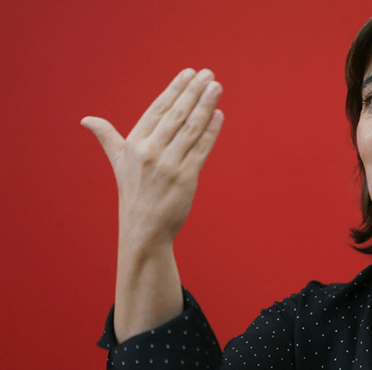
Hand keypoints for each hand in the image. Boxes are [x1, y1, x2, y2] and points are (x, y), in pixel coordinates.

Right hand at [81, 69, 223, 341]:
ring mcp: (169, 165)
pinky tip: (219, 115)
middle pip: (177, 114)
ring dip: (206, 105)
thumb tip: (87, 120)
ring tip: (217, 88)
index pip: (158, 109)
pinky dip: (211, 131)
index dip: (175, 90)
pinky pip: (201, 149)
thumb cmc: (133, 193)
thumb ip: (108, 138)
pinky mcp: (186, 177)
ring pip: (192, 128)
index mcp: (134, 144)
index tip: (189, 73)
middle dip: (194, 91)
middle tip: (208, 74)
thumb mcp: (118, 163)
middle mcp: (150, 151)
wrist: (144, 229)